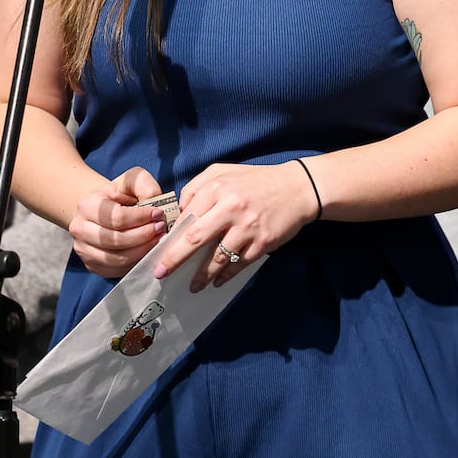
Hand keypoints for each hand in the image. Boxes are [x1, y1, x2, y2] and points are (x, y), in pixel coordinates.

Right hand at [68, 166, 166, 277]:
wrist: (103, 211)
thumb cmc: (121, 195)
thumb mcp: (132, 180)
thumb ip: (144, 186)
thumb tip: (155, 204)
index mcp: (87, 205)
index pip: (117, 217)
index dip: (141, 218)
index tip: (159, 214)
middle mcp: (79, 228)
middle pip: (116, 240)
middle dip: (144, 236)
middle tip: (161, 229)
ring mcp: (83, 249)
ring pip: (116, 259)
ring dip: (142, 251)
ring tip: (158, 240)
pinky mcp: (91, 265)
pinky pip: (116, 270)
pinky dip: (135, 263)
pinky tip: (147, 252)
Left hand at [154, 160, 317, 291]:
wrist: (297, 188)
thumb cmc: (256, 180)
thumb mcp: (224, 171)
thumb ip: (198, 186)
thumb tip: (180, 211)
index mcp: (217, 188)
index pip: (187, 215)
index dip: (172, 234)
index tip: (160, 250)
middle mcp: (230, 207)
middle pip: (195, 238)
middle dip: (175, 259)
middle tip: (161, 274)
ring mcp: (247, 227)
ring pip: (217, 258)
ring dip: (202, 276)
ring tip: (192, 287)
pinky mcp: (262, 243)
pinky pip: (239, 264)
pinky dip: (226, 276)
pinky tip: (217, 282)